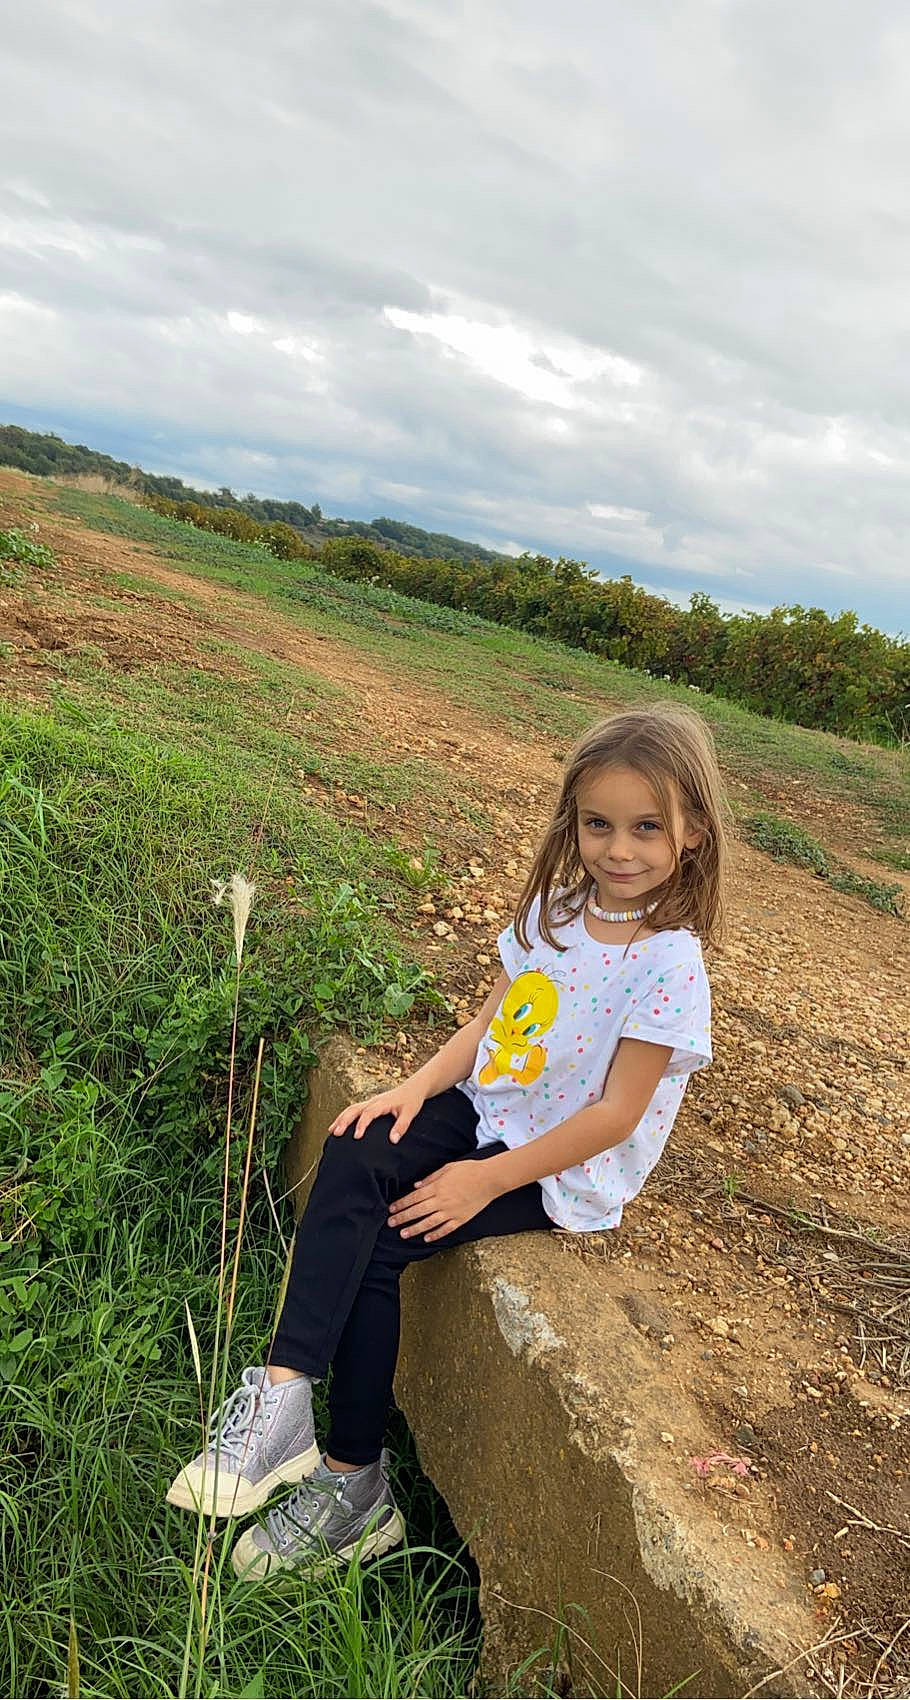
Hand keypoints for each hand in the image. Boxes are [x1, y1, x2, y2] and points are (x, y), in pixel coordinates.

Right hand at [328, 1079, 426, 1142]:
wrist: (414, 1088)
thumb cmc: (412, 1100)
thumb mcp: (410, 1113)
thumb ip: (401, 1126)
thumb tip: (393, 1140)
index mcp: (382, 1103)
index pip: (368, 1113)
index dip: (361, 1124)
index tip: (356, 1136)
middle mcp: (373, 1101)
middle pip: (354, 1109)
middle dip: (344, 1120)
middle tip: (335, 1133)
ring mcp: (370, 1102)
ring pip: (352, 1108)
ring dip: (341, 1118)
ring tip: (332, 1130)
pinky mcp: (370, 1104)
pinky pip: (354, 1109)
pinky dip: (345, 1116)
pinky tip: (340, 1125)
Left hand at [387, 1159, 501, 1241]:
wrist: (490, 1179)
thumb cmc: (469, 1170)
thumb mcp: (448, 1168)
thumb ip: (431, 1178)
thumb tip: (416, 1186)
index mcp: (437, 1187)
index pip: (414, 1198)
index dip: (401, 1204)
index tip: (391, 1209)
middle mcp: (441, 1201)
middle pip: (417, 1211)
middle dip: (402, 1217)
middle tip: (391, 1223)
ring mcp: (451, 1212)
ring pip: (429, 1223)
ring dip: (414, 1229)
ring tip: (403, 1234)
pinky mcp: (461, 1219)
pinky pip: (446, 1229)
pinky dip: (435, 1234)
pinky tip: (426, 1238)